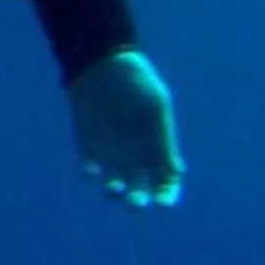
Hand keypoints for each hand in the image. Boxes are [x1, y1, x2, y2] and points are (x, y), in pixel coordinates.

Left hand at [66, 50, 184, 208]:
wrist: (102, 63)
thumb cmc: (136, 81)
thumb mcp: (156, 106)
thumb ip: (164, 138)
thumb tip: (176, 171)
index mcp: (159, 148)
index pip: (167, 181)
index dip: (168, 195)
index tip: (163, 201)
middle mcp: (136, 155)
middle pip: (141, 190)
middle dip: (139, 200)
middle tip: (135, 200)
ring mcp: (112, 153)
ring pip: (114, 186)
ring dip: (114, 193)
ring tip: (113, 188)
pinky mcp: (88, 146)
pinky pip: (89, 170)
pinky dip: (90, 175)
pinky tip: (92, 171)